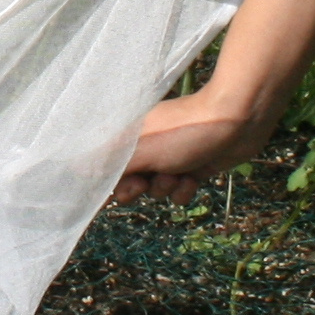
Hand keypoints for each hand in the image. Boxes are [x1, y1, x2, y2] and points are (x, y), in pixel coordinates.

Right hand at [112, 87, 268, 204]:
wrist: (236, 122)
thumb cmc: (184, 132)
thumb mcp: (143, 150)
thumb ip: (112, 165)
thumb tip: (78, 171)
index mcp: (129, 137)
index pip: (106, 165)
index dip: (107, 183)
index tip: (111, 192)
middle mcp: (147, 147)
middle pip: (129, 181)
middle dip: (138, 188)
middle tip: (143, 185)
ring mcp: (170, 157)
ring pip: (156, 189)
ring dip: (166, 188)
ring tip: (178, 175)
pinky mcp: (192, 167)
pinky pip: (179, 191)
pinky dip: (185, 189)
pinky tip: (193, 179)